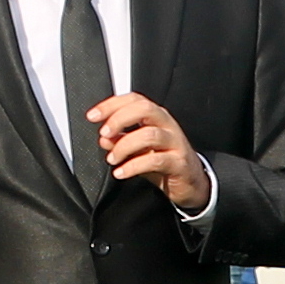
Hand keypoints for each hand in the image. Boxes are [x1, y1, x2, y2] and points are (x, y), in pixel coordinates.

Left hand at [91, 93, 210, 211]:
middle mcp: (167, 125)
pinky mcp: (179, 163)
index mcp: (156, 116)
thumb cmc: (164, 161)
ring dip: (124, 146)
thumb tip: (104, 138)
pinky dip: (133, 166)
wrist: (191, 183)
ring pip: (149, 135)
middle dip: (119, 119)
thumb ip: (120, 141)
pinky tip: (120, 172)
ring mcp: (175, 143)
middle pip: (144, 109)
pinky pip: (155, 160)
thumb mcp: (138, 150)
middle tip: (104, 134)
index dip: (111, 104)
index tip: (92, 116)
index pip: (134, 100)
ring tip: (112, 159)